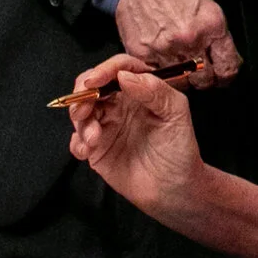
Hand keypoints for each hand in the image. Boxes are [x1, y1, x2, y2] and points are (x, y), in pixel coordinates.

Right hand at [67, 55, 211, 218]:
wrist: (175, 189)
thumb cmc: (180, 148)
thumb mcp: (176, 114)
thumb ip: (155, 90)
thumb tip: (124, 75)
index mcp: (140, 89)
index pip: (118, 69)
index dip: (104, 70)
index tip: (95, 81)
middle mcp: (120, 104)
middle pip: (91, 86)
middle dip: (82, 93)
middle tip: (83, 110)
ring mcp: (106, 125)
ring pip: (81, 112)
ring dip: (81, 122)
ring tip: (94, 139)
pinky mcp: (97, 149)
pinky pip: (77, 140)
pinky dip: (77, 143)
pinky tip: (87, 152)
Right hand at [113, 0, 241, 83]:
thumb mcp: (207, 1)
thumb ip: (215, 32)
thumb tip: (222, 56)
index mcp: (211, 25)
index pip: (228, 68)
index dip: (226, 75)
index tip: (223, 75)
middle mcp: (190, 39)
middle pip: (205, 81)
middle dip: (205, 79)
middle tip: (201, 71)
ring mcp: (164, 48)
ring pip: (180, 83)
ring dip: (182, 77)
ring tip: (179, 63)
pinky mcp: (141, 52)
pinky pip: (156, 76)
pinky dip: (159, 72)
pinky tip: (161, 60)